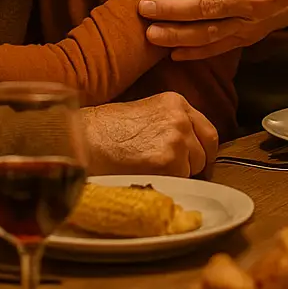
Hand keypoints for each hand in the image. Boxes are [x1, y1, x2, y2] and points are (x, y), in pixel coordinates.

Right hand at [80, 93, 218, 176]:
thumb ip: (167, 126)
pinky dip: (167, 185)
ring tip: (150, 175)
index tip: (197, 164)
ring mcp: (177, 139)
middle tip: (172, 175)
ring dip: (177, 176)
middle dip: (191, 166)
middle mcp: (181, 118)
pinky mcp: (169, 161)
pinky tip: (146, 180)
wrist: (81, 139)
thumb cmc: (102, 130)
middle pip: (203, 151)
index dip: (202, 151)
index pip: (207, 132)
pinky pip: (179, 181)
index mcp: (176, 103)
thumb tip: (183, 150)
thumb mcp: (143, 114)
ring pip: (192, 168)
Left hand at [140, 0, 287, 58]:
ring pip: (211, 31)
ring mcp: (250, 21)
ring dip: (178, 34)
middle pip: (208, 6)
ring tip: (150, 32)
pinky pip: (219, 47)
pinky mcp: (247, 38)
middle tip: (144, 5)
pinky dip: (196, 52)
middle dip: (174, 8)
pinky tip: (172, 53)